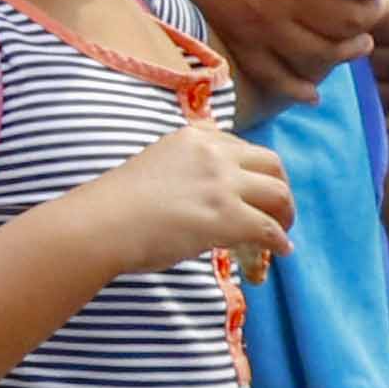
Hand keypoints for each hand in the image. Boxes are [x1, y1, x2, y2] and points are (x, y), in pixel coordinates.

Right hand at [89, 118, 295, 280]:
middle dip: (280, 187)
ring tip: (283, 231)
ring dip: (286, 214)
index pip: (240, 147)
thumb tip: (201, 197)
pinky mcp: (229, 217)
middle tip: (278, 210)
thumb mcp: (154, 165)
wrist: (102, 224)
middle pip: (271, 164)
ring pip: (278, 194)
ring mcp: (223, 184)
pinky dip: (279, 240)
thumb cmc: (115, 203)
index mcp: (195, 136)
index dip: (252, 171)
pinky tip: (280, 250)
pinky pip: (269, 228)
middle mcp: (215, 153)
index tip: (252, 190)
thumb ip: (184, 169)